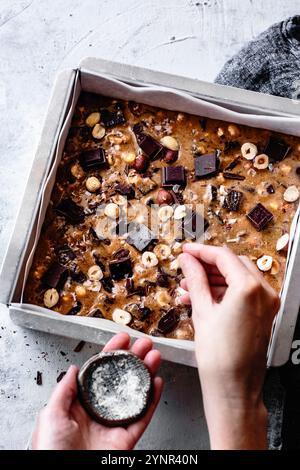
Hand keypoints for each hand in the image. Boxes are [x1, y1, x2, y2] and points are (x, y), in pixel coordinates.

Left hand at [32, 333, 162, 449]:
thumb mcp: (51, 415)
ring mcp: (114, 424)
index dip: (112, 353)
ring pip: (136, 394)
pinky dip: (152, 400)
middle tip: (144, 344)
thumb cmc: (52, 451)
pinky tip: (157, 383)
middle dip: (134, 359)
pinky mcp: (126, 438)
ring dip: (146, 373)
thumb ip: (64, 390)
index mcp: (81, 404)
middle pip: (122, 379)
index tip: (122, 339)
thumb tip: (73, 368)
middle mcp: (100, 411)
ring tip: (154, 357)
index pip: (100, 372)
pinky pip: (143, 417)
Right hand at [179, 243, 279, 449]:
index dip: (201, 251)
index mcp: (249, 288)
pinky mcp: (264, 313)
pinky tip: (202, 298)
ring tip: (189, 288)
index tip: (186, 251)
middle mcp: (264, 292)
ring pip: (238, 278)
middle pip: (233, 265)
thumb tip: (188, 261)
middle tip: (186, 268)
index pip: (223, 257)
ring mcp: (267, 303)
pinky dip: (224, 292)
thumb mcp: (201, 311)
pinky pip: (243, 293)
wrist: (233, 389)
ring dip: (213, 280)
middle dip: (207, 266)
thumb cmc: (219, 358)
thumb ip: (195, 279)